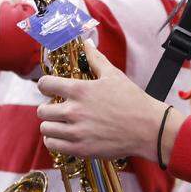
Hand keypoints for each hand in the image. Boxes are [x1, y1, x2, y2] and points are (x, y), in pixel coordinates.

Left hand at [37, 40, 181, 160]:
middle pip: (42, 110)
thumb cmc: (132, 100)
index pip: (45, 84)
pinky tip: (63, 136)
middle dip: (48, 107)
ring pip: (46, 128)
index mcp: (80, 90)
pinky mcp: (80, 149)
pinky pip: (53, 145)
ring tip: (61, 123)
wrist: (148, 128)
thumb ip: (95, 58)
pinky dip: (54, 141)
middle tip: (59, 108)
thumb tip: (86, 42)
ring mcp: (76, 131)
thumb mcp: (113, 75)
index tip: (50, 88)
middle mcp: (74, 111)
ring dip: (51, 125)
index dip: (45, 85)